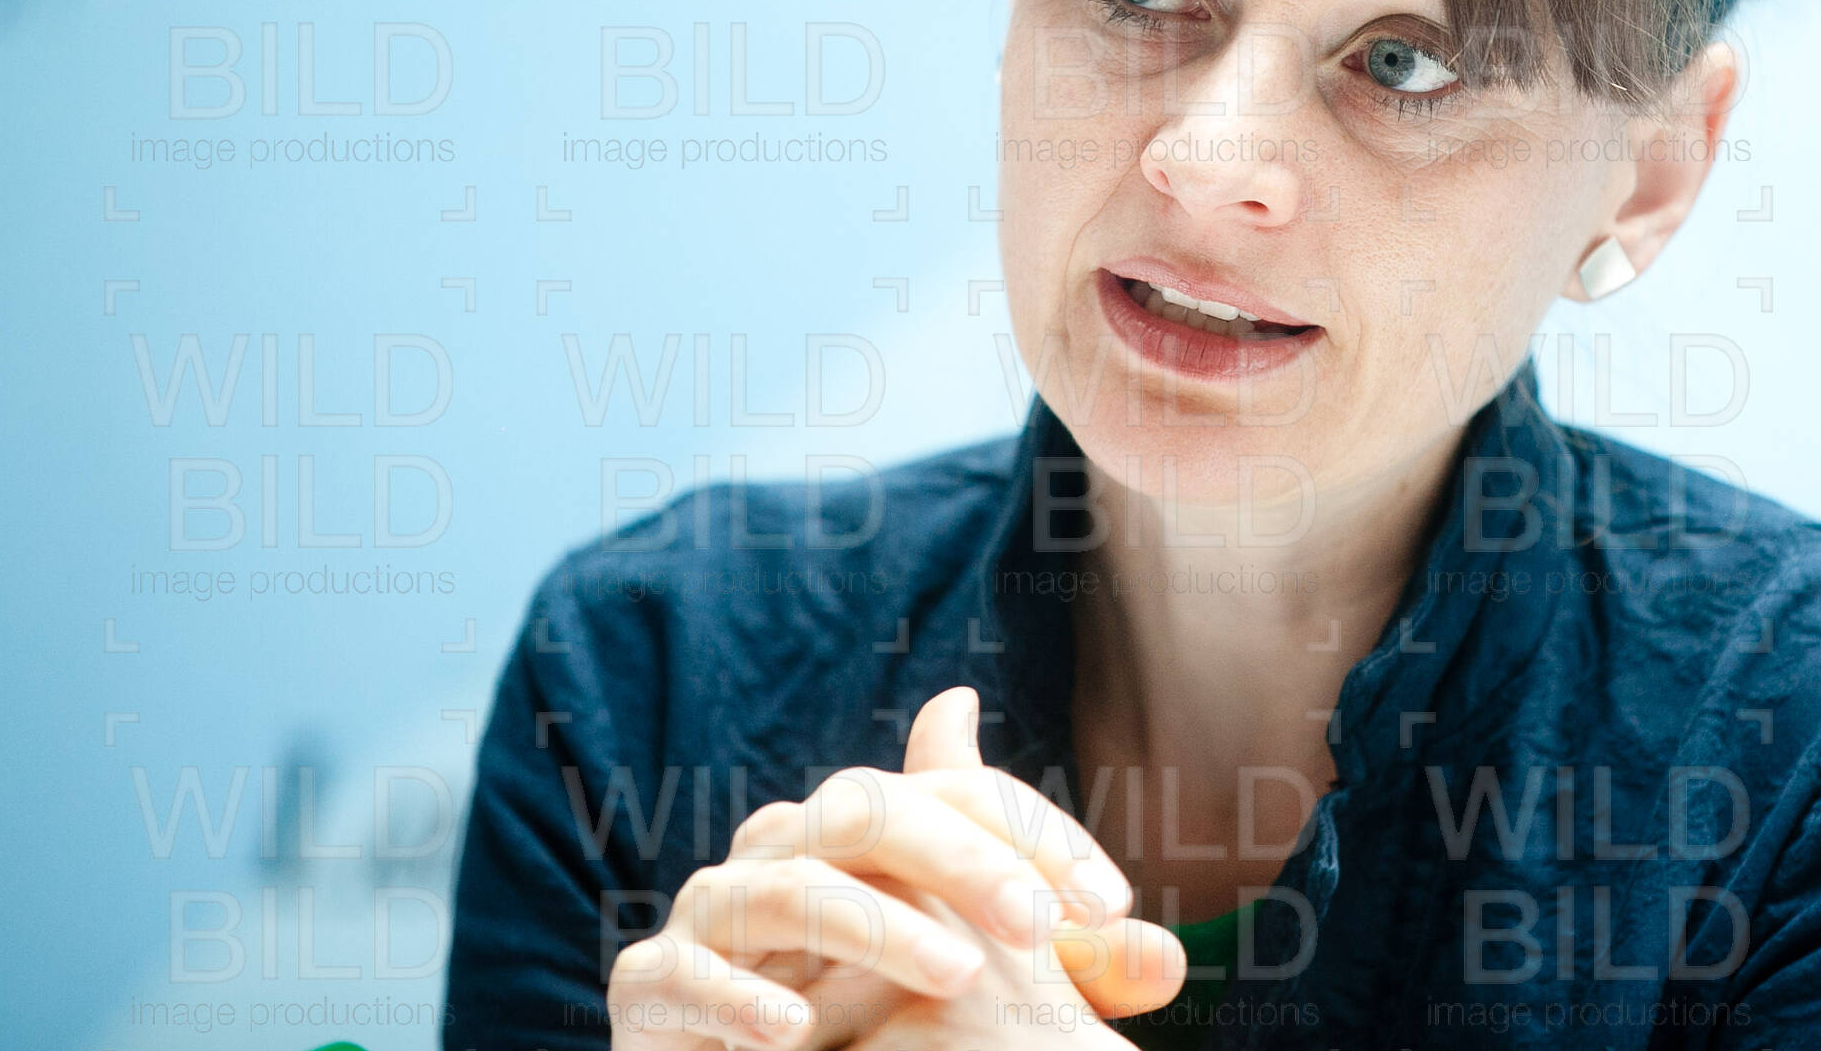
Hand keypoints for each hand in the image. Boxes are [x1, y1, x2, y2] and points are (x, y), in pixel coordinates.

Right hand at [607, 687, 1182, 1048]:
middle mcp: (782, 851)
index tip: (1114, 908)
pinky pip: (684, 975)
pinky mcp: (649, 992)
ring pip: (784, 883)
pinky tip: (796, 1030)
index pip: (952, 793)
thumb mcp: (992, 1013)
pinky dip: (741, 998)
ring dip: (873, 925)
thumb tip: (1170, 956)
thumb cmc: (878, 1040)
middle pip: (869, 808)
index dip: (1036, 833)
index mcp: (859, 837)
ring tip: (956, 974)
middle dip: (964, 858)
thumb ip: (1067, 985)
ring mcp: (710, 917)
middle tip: (1043, 926)